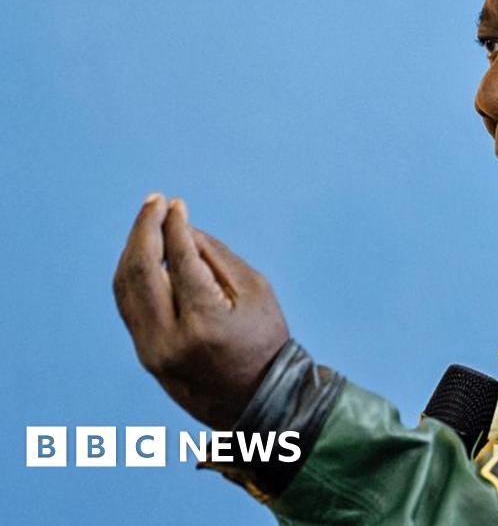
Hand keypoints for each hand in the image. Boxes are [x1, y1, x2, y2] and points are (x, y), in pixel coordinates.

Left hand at [112, 194, 289, 428]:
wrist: (256, 401)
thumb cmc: (265, 342)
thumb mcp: (257, 294)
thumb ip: (217, 258)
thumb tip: (183, 228)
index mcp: (206, 323)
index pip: (180, 261)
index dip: (175, 227)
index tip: (176, 204)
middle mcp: (171, 339)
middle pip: (142, 270)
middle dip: (145, 229)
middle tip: (155, 202)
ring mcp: (152, 350)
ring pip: (126, 287)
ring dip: (134, 248)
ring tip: (148, 222)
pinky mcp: (144, 354)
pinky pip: (128, 305)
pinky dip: (132, 273)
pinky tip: (144, 253)